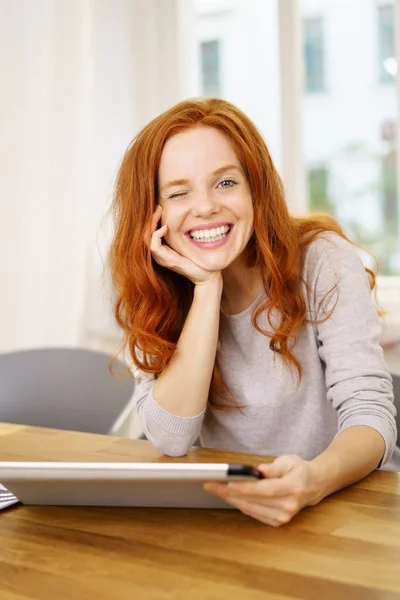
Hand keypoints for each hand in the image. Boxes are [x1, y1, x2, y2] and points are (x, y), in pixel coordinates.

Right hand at [150, 206, 220, 285]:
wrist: (206, 276)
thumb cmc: (198, 260)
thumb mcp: (187, 244)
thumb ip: (181, 235)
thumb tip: (183, 219)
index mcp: (163, 250)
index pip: (150, 233)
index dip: (152, 220)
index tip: (159, 208)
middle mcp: (159, 254)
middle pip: (145, 234)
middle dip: (150, 219)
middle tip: (158, 207)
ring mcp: (162, 258)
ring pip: (146, 239)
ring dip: (151, 224)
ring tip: (158, 213)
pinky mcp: (167, 260)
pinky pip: (154, 246)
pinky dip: (157, 235)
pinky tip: (165, 227)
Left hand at [204, 455, 324, 525]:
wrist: (314, 486)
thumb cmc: (299, 470)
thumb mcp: (289, 461)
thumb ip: (274, 467)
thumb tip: (258, 471)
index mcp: (293, 488)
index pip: (264, 490)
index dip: (243, 488)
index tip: (225, 484)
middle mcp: (288, 506)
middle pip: (253, 501)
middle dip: (229, 493)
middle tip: (211, 485)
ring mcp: (284, 517)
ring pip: (251, 509)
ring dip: (231, 499)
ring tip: (215, 489)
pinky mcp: (278, 522)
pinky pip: (254, 514)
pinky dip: (240, 505)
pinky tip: (229, 497)